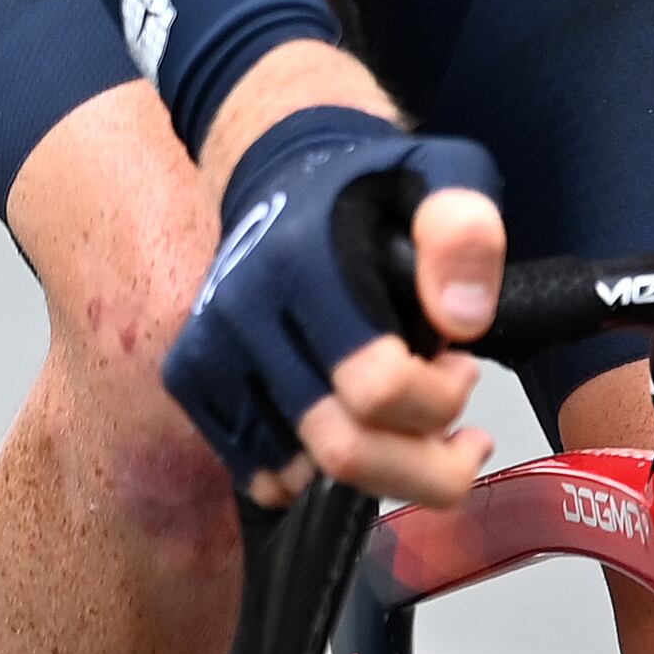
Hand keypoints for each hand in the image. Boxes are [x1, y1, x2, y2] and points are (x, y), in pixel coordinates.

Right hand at [162, 102, 505, 509]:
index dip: (443, 398)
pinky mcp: (189, 377)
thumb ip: (464, 234)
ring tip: (401, 418)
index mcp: (302, 259)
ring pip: (302, 477)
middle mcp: (242, 309)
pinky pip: (262, 476)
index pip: (378, 386)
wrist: (282, 177)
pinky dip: (316, 473)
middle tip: (455, 430)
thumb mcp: (443, 177)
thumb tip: (461, 318)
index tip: (464, 364)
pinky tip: (347, 423)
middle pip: (341, 449)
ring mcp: (207, 348)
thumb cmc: (371, 190)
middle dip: (424, 465)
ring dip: (375, 468)